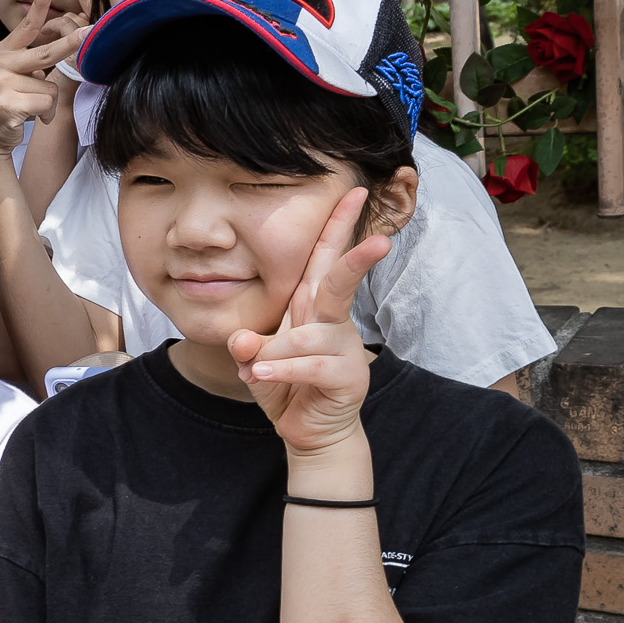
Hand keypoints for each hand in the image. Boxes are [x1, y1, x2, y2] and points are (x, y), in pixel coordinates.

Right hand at [0, 0, 89, 163]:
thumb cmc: (5, 103)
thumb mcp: (12, 76)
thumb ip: (31, 61)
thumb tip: (64, 44)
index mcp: (2, 53)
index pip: (26, 27)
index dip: (40, 5)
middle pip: (46, 53)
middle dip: (70, 45)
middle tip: (89, 33)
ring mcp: (1, 82)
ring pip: (49, 87)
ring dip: (47, 103)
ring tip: (31, 109)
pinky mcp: (6, 102)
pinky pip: (44, 103)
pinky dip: (44, 114)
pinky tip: (27, 118)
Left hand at [228, 188, 391, 457]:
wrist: (308, 432)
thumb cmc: (285, 384)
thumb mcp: (255, 360)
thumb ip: (247, 346)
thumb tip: (243, 341)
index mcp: (311, 305)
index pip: (324, 258)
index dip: (337, 225)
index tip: (353, 190)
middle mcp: (331, 321)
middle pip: (340, 282)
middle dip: (356, 259)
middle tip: (380, 239)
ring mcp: (344, 348)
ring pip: (309, 335)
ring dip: (275, 351)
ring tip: (256, 368)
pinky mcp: (348, 378)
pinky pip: (311, 366)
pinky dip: (282, 370)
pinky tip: (261, 376)